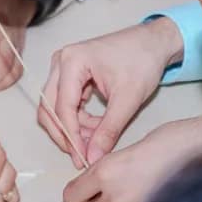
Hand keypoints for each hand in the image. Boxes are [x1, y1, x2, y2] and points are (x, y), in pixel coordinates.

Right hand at [38, 18, 183, 168]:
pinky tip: (96, 127)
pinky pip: (65, 101)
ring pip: (55, 106)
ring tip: (97, 138)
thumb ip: (108, 130)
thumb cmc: (142, 62)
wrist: (152, 43)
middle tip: (81, 155)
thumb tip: (92, 158)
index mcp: (72, 61)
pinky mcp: (70, 73)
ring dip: (73, 127)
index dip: (70, 136)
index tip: (81, 159)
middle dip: (64, 133)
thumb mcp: (127, 99)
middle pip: (49, 106)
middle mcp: (61, 61)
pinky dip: (78, 118)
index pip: (62, 106)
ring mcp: (63, 66)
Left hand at [63, 116, 201, 201]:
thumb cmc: (173, 140)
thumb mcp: (133, 147)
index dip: (77, 194)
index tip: (82, 192)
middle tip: (113, 193)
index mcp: (106, 170)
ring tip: (144, 191)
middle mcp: (115, 196)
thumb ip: (114, 166)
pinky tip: (157, 198)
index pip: (74, 194)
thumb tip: (106, 178)